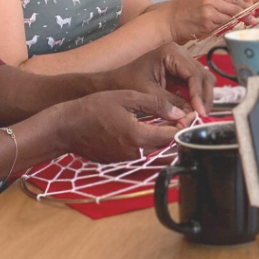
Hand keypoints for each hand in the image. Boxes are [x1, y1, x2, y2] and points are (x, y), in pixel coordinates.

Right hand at [55, 90, 187, 162]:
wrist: (66, 127)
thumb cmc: (94, 108)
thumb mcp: (128, 97)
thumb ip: (156, 105)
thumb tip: (179, 112)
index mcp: (139, 136)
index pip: (172, 136)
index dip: (185, 125)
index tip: (192, 115)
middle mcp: (135, 152)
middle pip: (166, 146)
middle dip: (177, 133)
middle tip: (183, 117)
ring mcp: (127, 159)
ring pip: (154, 150)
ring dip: (164, 138)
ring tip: (170, 122)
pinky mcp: (119, 161)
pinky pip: (141, 153)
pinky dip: (149, 142)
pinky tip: (149, 129)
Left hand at [103, 44, 213, 116]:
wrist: (112, 81)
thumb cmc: (126, 82)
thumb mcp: (149, 94)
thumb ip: (171, 103)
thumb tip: (191, 115)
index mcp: (171, 53)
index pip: (194, 73)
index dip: (199, 94)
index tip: (200, 112)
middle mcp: (179, 53)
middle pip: (202, 75)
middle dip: (204, 96)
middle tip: (204, 115)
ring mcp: (181, 61)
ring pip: (202, 79)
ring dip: (203, 97)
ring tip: (200, 114)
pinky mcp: (179, 71)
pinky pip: (194, 84)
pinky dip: (196, 96)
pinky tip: (194, 109)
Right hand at [165, 0, 248, 42]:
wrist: (168, 19)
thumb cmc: (184, 8)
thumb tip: (239, 7)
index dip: (244, 5)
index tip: (250, 10)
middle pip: (235, 8)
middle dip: (244, 15)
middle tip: (251, 21)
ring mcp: (209, 12)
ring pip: (230, 19)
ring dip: (235, 23)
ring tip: (240, 26)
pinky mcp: (207, 24)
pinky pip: (222, 27)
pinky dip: (225, 29)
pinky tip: (224, 30)